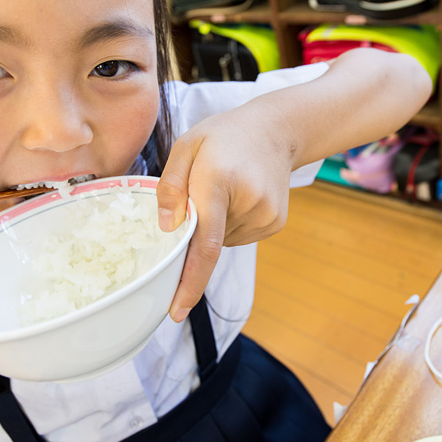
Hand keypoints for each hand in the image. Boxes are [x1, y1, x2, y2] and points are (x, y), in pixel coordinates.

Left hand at [157, 101, 294, 322]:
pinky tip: (236, 196)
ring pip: (222, 242)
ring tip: (223, 188)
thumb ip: (170, 186)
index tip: (175, 311)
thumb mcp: (187, 146)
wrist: (276, 130)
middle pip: (207, 241)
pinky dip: (228, 225)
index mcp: (218, 182)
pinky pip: (237, 237)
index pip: (204, 245)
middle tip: (198, 194)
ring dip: (212, 226)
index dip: (189, 282)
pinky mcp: (275, 223)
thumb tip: (166, 229)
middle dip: (193, 231)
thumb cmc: (224, 137)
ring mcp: (266, 216)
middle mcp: (248, 203)